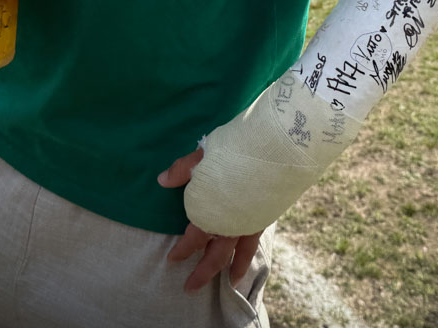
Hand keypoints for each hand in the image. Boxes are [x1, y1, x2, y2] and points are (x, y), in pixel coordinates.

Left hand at [158, 149, 263, 292]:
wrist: (275, 149)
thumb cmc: (236, 150)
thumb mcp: (204, 156)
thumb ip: (183, 170)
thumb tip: (162, 180)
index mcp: (212, 212)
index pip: (193, 238)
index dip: (182, 250)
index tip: (173, 259)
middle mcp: (231, 224)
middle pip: (215, 255)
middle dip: (202, 273)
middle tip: (190, 288)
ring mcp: (250, 222)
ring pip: (238, 253)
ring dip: (231, 270)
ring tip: (230, 283)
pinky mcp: (265, 216)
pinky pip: (255, 242)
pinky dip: (249, 255)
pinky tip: (248, 258)